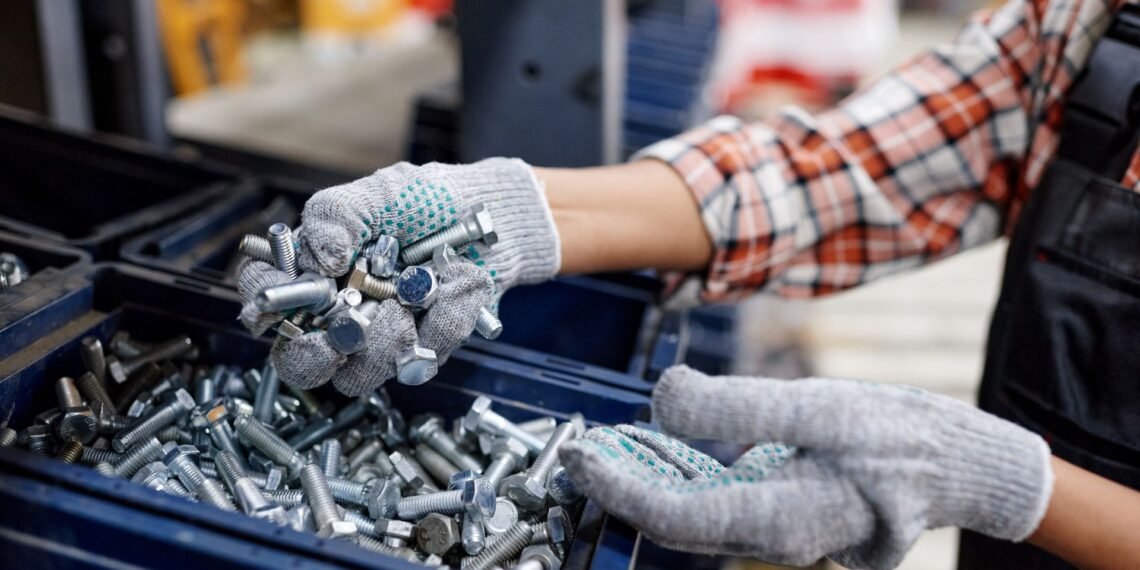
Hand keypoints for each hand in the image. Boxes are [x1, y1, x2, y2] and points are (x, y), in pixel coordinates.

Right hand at [238, 159, 560, 393]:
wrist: (493, 217)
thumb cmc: (429, 202)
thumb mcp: (379, 193)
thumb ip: (335, 216)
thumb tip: (317, 259)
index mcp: (315, 271)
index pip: (265, 295)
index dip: (264, 301)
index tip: (287, 294)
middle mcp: (339, 312)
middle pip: (299, 362)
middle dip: (315, 355)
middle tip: (346, 330)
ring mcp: (379, 339)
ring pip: (358, 375)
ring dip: (387, 338)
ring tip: (418, 291)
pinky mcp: (421, 352)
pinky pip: (420, 360)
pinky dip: (441, 323)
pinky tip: (454, 289)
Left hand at [559, 366, 1052, 569]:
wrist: (958, 464)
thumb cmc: (901, 437)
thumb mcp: (820, 406)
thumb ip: (738, 406)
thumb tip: (662, 398)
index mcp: (782, 520)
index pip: (675, 517)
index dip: (618, 488)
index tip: (580, 456)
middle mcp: (772, 537)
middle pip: (676, 521)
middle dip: (623, 486)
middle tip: (581, 448)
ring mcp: (777, 529)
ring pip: (693, 512)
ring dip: (648, 479)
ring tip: (610, 442)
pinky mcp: (781, 511)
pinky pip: (718, 501)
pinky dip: (683, 473)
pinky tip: (662, 442)